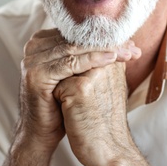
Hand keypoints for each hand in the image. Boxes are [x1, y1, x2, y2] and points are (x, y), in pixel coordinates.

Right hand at [18, 29, 138, 154]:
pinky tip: (111, 60)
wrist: (42, 132)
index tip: (131, 43)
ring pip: (75, 49)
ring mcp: (32, 59)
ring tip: (127, 53)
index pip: (78, 33)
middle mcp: (34, 46)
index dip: (106, 37)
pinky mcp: (36, 73)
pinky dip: (92, 60)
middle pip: (77, 39)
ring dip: (104, 49)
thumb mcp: (76, 74)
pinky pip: (69, 63)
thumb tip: (124, 40)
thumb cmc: (61, 104)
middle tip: (133, 47)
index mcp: (42, 42)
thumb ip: (89, 55)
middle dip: (108, 43)